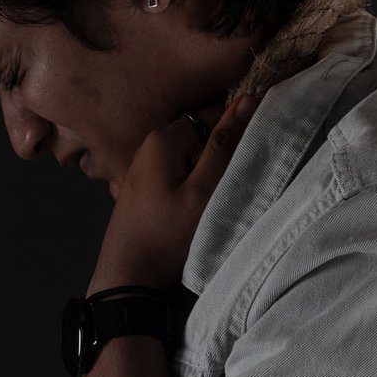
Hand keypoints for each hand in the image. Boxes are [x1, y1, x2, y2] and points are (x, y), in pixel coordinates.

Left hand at [88, 94, 258, 292]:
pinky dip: (188, 186)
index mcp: (163, 137)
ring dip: (204, 173)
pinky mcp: (141, 188)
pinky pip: (175, 173)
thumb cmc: (168, 234)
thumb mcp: (204, 190)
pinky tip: (191, 210)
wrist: (128, 277)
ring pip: (188, 157)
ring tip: (211, 200)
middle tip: (226, 186)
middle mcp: (148, 145)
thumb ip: (225, 145)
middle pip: (199, 135)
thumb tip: (248, 99)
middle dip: (217, 155)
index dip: (234, 134)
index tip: (244, 161)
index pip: (213, 114)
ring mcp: (141, 167)